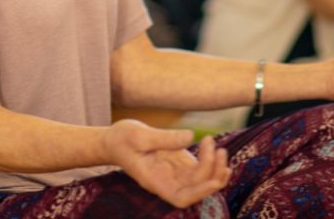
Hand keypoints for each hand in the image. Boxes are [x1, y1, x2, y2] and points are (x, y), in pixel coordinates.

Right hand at [103, 120, 229, 208]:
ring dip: (215, 168)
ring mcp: (174, 173)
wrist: (113, 141)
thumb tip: (190, 137)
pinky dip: (211, 161)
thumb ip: (164, 138)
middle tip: (219, 150)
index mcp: (155, 181)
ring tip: (220, 148)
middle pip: (196, 190)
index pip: (181, 197)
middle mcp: (167, 181)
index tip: (212, 179)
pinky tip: (215, 147)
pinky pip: (200, 168)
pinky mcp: (179, 163)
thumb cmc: (121, 140)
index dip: (199, 193)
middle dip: (212, 175)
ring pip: (201, 180)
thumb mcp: (138, 136)